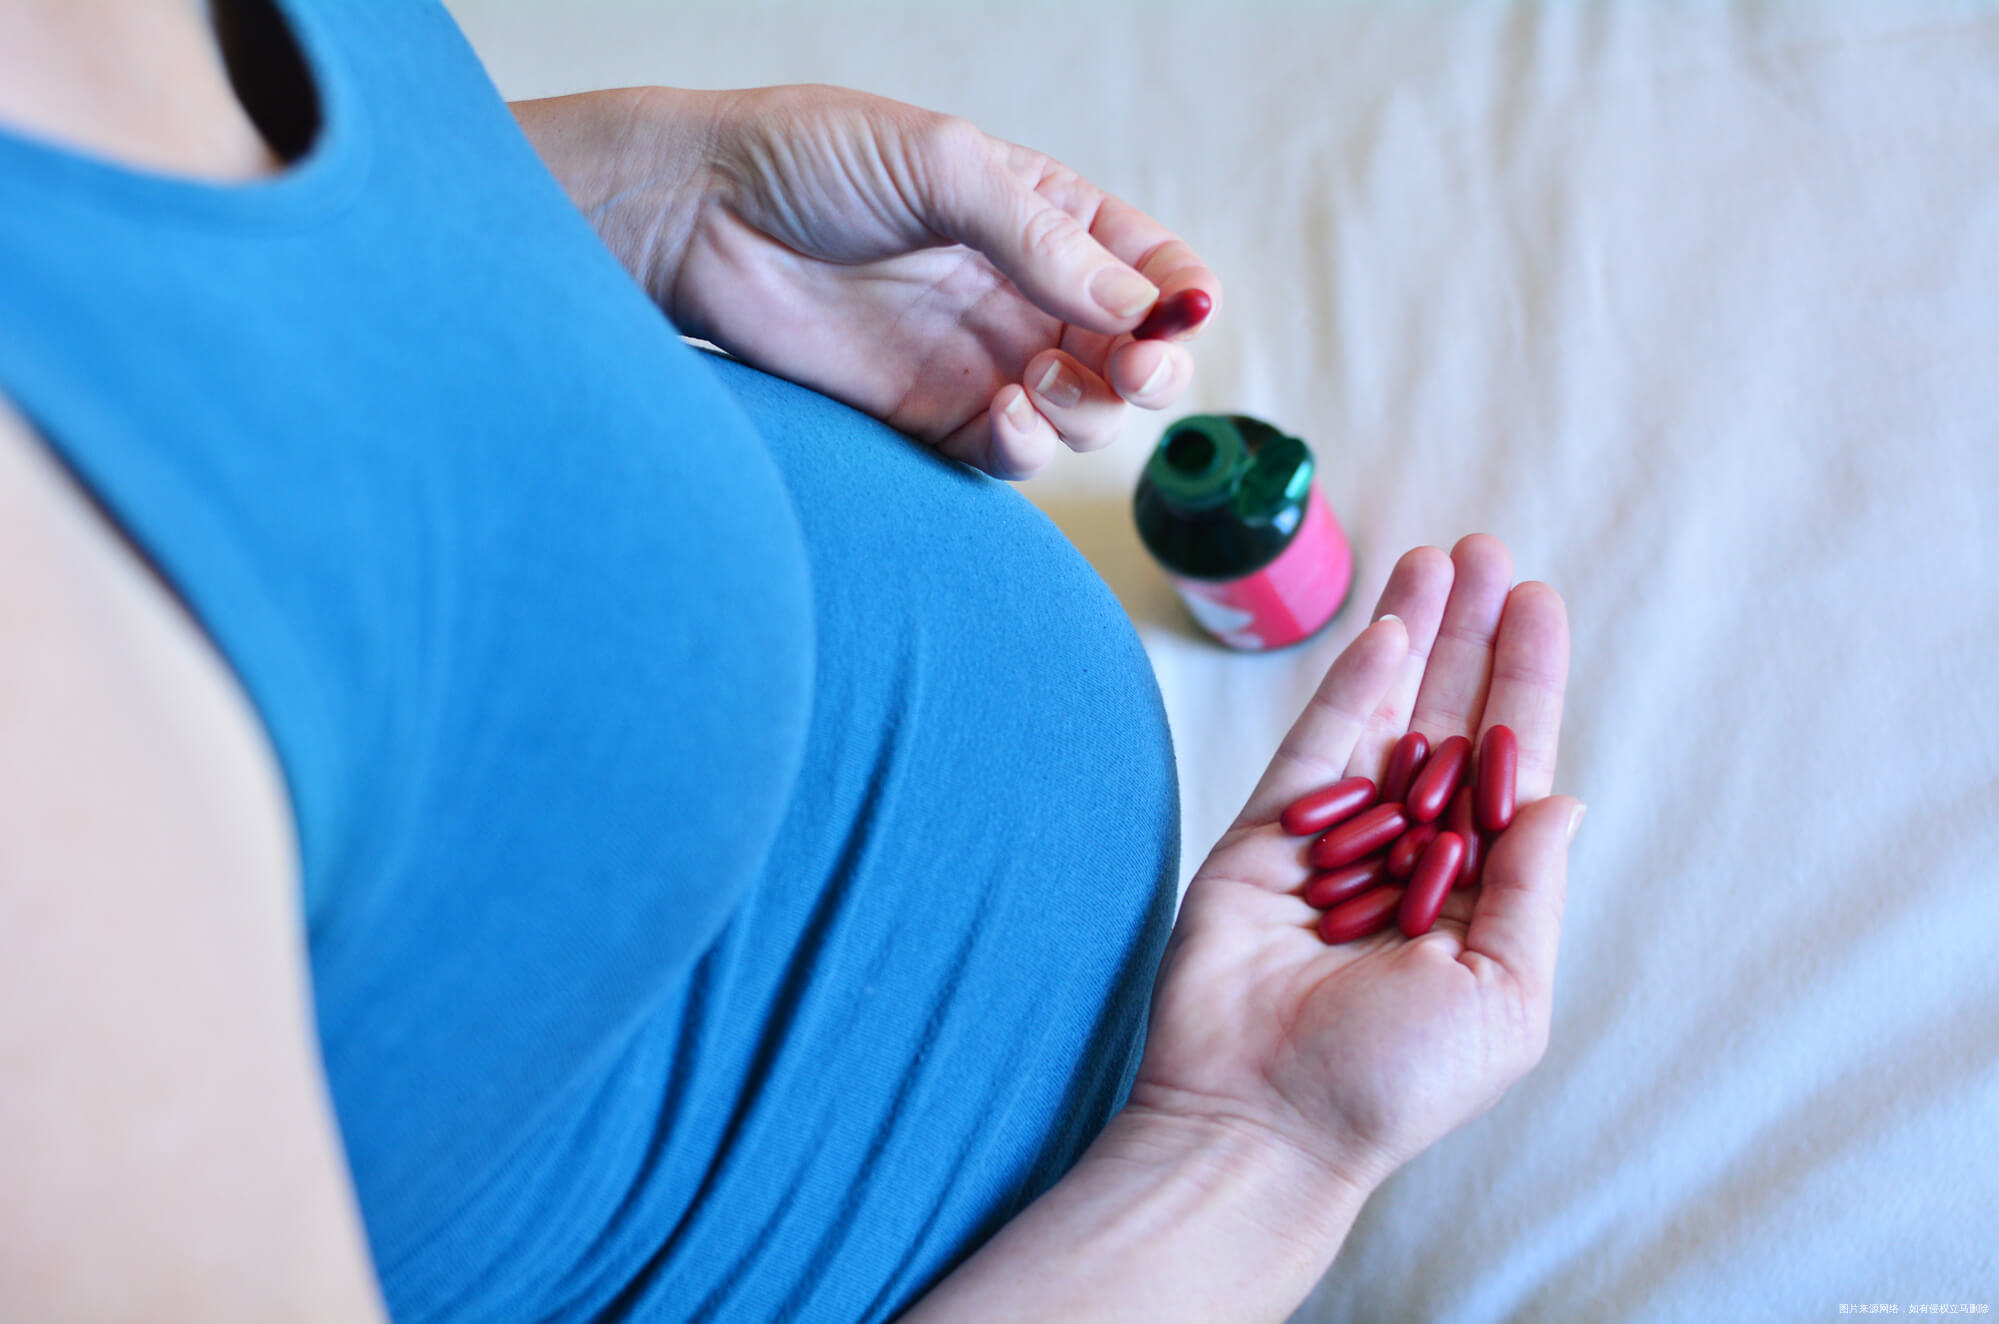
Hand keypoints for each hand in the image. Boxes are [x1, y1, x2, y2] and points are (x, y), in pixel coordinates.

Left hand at [522, 85, 1218, 478]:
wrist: (698, 218)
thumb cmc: (810, 159)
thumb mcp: (943, 165)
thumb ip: (1043, 238)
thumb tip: (1138, 306)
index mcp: (1043, 214)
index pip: (1151, 268)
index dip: (1180, 299)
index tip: (1173, 316)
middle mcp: (1022, 291)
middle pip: (1135, 354)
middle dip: (1152, 370)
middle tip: (1131, 370)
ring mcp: (980, 357)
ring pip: (1085, 414)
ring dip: (1085, 408)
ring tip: (1030, 378)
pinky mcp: (931, 415)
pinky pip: (1012, 454)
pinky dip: (1027, 447)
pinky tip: (1004, 415)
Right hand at [1130, 534, 1579, 1192]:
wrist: (1259, 1120)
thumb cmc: (1390, 1084)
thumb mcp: (1502, 1000)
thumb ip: (1527, 893)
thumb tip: (1559, 799)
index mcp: (1475, 897)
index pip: (1510, 767)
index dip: (1527, 686)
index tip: (1539, 605)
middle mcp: (1411, 855)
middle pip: (1449, 721)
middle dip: (1473, 638)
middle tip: (1490, 552)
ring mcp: (1338, 840)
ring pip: (1384, 716)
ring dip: (1415, 637)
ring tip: (1440, 559)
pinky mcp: (1267, 833)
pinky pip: (1319, 744)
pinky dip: (1352, 686)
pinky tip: (1388, 630)